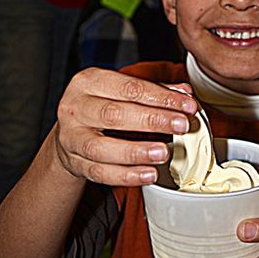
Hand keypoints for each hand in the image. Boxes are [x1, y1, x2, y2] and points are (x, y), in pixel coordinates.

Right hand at [54, 67, 196, 185]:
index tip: (187, 106)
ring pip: (101, 148)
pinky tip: (148, 174)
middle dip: (153, 120)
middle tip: (181, 126)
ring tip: (163, 153)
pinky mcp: (74, 162)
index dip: (161, 97)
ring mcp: (71, 137)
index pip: (129, 87)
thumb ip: (155, 91)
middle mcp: (75, 108)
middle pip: (114, 114)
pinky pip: (100, 172)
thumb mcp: (123, 91)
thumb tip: (185, 94)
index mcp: (88, 82)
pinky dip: (126, 175)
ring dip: (136, 151)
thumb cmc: (103, 106)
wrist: (72, 131)